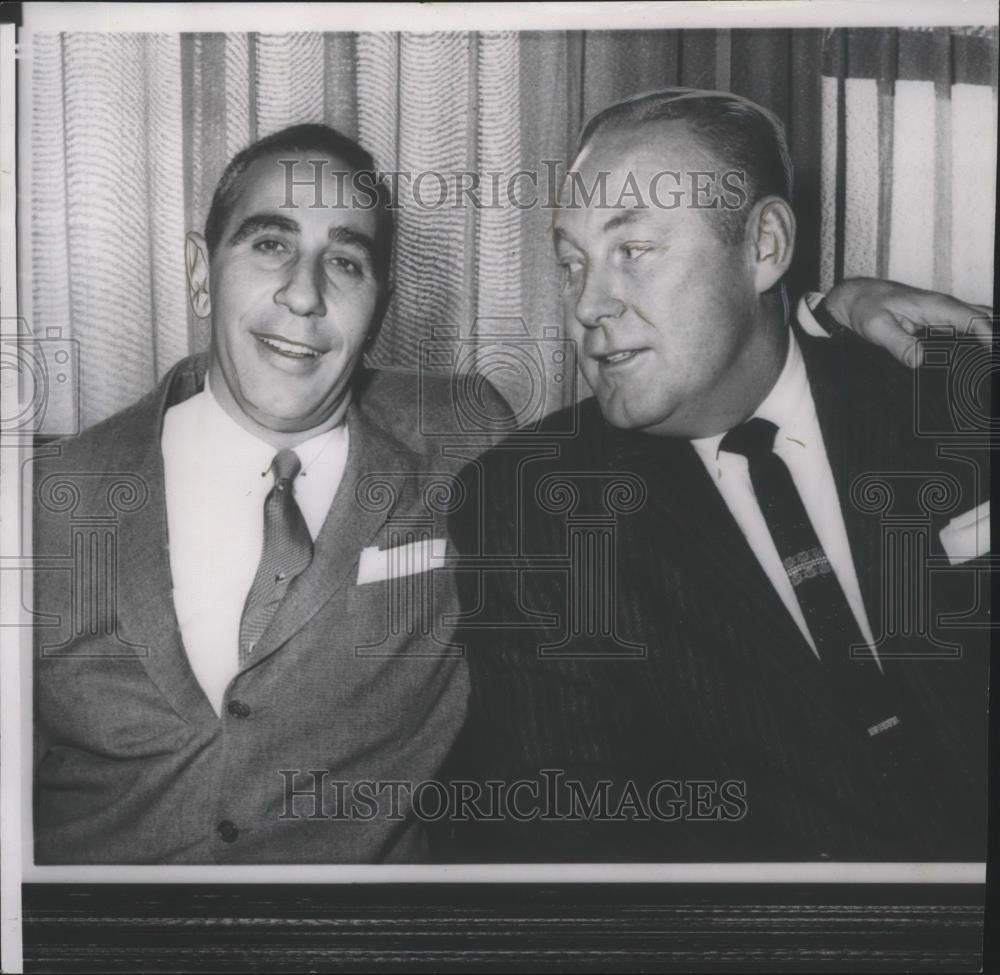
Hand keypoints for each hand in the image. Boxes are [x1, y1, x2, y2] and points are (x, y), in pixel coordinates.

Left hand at [824, 278, 993, 367]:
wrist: (855, 297)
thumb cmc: (866, 307)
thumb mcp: (878, 328)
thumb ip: (900, 344)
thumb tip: (919, 361)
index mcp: (935, 306)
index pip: (973, 320)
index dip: (988, 336)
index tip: (991, 354)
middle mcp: (943, 307)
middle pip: (982, 318)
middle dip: (992, 336)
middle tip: (992, 362)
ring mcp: (941, 312)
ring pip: (975, 321)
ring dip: (985, 336)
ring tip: (987, 360)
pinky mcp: (935, 319)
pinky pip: (962, 326)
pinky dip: (972, 337)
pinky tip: (973, 354)